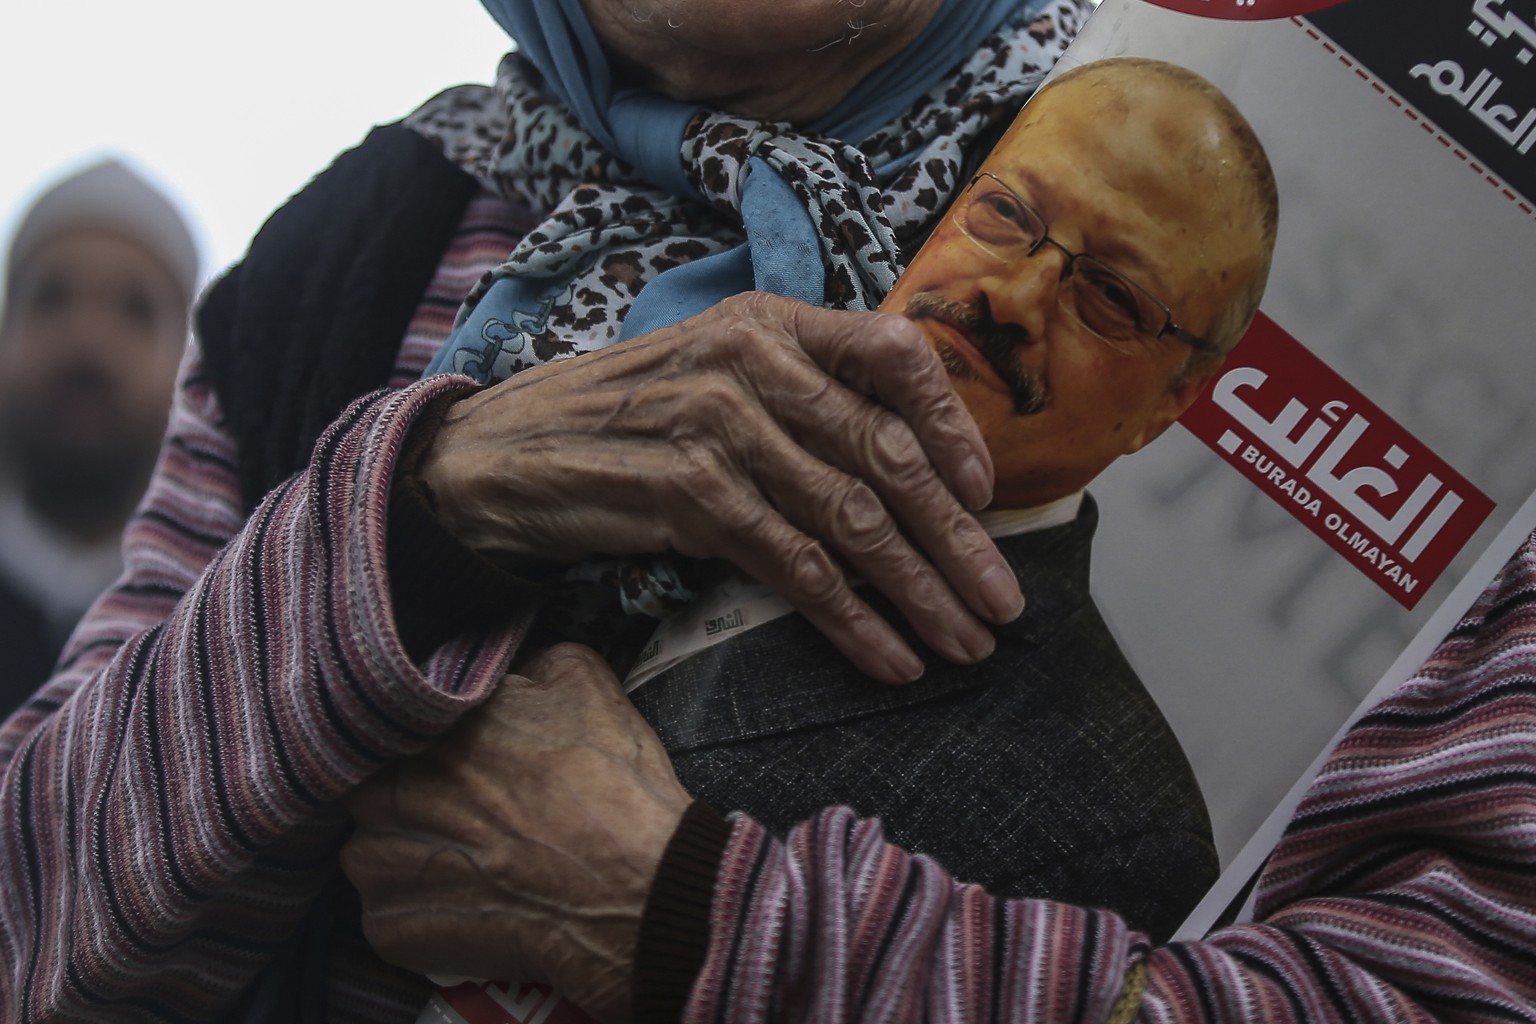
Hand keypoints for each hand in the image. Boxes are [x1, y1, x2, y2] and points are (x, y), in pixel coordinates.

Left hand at [341, 645, 688, 1023]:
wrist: (634, 891)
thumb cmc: (611, 787)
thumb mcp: (583, 682)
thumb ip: (524, 662)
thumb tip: (507, 670)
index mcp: (426, 725)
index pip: (395, 719)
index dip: (424, 736)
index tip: (456, 752)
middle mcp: (387, 787)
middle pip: (372, 785)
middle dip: (406, 793)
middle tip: (460, 808)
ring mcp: (380, 862)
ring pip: (369, 849)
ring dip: (403, 851)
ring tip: (466, 860)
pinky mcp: (389, 927)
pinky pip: (385, 911)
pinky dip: (418, 911)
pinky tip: (469, 905)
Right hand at [416, 292, 1023, 683]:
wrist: (504, 453)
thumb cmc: (622, 419)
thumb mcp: (712, 374)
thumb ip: (799, 393)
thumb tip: (903, 462)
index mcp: (770, 323)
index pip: (893, 352)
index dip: (953, 422)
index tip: (986, 491)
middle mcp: (752, 364)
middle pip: (887, 454)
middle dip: (957, 540)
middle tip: (1003, 603)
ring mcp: (722, 427)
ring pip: (852, 519)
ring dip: (920, 591)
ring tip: (965, 643)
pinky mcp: (692, 496)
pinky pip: (797, 568)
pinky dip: (852, 621)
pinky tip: (889, 658)